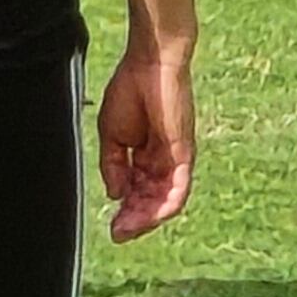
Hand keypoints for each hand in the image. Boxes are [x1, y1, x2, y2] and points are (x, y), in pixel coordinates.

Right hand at [98, 38, 194, 242]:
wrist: (149, 64)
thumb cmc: (130, 90)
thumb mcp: (111, 135)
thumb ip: (113, 166)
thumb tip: (115, 195)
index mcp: (145, 155)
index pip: (138, 192)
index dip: (126, 212)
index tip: (113, 227)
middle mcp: (162, 160)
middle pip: (152, 200)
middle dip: (135, 220)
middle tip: (118, 233)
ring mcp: (175, 157)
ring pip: (166, 200)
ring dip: (147, 218)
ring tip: (128, 229)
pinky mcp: (184, 152)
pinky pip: (180, 187)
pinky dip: (166, 205)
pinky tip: (151, 218)